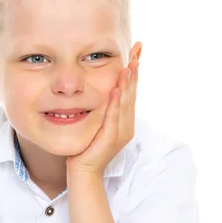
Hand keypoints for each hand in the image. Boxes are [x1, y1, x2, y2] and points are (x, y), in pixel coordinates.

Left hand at [66, 57, 138, 175]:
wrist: (84, 172)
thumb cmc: (88, 148)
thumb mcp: (97, 124)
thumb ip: (103, 109)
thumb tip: (103, 90)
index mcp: (125, 120)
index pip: (131, 91)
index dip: (134, 71)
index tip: (136, 51)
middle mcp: (126, 125)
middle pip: (132, 93)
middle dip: (135, 70)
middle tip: (138, 50)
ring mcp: (120, 133)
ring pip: (126, 103)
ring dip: (128, 83)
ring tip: (130, 65)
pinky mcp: (110, 139)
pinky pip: (114, 118)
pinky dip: (116, 103)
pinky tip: (117, 89)